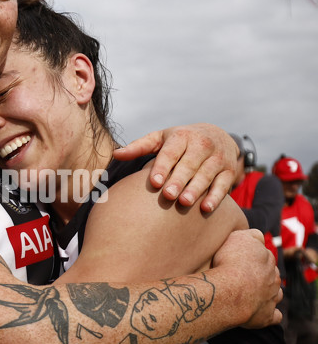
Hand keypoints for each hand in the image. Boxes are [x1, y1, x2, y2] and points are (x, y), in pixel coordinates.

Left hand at [114, 123, 237, 212]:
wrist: (218, 135)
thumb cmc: (180, 142)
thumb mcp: (161, 139)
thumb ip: (139, 147)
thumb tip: (115, 154)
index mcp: (181, 137)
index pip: (171, 152)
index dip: (163, 167)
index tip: (154, 182)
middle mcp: (201, 145)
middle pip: (189, 164)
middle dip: (179, 180)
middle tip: (168, 195)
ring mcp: (217, 158)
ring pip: (206, 174)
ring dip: (196, 189)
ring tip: (185, 202)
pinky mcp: (228, 171)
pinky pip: (223, 184)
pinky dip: (216, 196)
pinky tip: (206, 208)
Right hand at [212, 229, 282, 328]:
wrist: (229, 290)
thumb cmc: (231, 262)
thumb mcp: (238, 237)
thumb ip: (252, 235)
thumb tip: (259, 237)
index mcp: (267, 259)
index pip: (265, 256)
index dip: (253, 258)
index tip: (241, 261)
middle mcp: (273, 278)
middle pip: (271, 275)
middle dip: (262, 276)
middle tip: (243, 277)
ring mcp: (271, 297)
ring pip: (275, 293)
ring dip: (268, 293)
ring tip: (252, 294)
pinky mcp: (266, 315)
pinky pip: (274, 316)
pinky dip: (271, 314)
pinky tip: (261, 312)